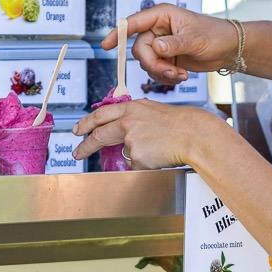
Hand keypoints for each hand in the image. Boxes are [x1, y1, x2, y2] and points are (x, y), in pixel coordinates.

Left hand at [72, 97, 215, 168]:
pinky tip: (160, 155)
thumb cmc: (179, 123)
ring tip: (156, 149)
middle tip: (78, 152)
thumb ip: (133, 116)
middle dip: (86, 145)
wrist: (194, 134)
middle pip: (99, 135)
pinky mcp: (138, 157)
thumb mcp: (152, 110)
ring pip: (125, 152)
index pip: (101, 115)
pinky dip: (146, 162)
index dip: (87, 123)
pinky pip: (137, 164)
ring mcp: (131, 140)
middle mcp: (128, 122)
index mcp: (131, 108)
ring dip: (137, 154)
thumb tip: (120, 127)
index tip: (78, 130)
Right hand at [101, 5, 234, 84]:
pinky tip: (181, 77)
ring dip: (161, 73)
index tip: (105, 46)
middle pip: (139, 50)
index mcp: (162, 15)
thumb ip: (173, 44)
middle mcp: (157, 29)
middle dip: (153, 65)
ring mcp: (161, 44)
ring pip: (146, 63)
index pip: (133, 23)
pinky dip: (165, 77)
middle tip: (171, 73)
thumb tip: (155, 47)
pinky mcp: (165, 58)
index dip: (117, 33)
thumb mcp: (195, 40)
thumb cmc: (215, 35)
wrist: (228, 49)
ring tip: (181, 76)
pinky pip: (155, 70)